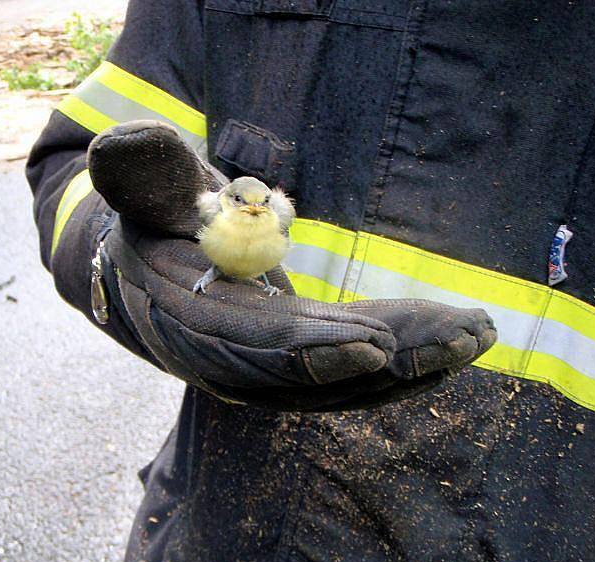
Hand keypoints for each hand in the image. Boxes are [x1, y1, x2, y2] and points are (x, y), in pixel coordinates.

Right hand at [87, 120, 496, 410]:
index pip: (247, 345)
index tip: (375, 347)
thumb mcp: (152, 191)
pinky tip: (448, 352)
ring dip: (410, 366)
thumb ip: (144, 174)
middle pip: (308, 374)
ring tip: (476, 336)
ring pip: (336, 384)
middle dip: (386, 360)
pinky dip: (397, 371)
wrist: (159, 266)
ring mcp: (257, 376)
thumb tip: (118, 143)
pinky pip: (344, 381)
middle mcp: (222, 362)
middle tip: (463, 338)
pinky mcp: (287, 374)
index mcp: (184, 318)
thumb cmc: (161, 220)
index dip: (308, 351)